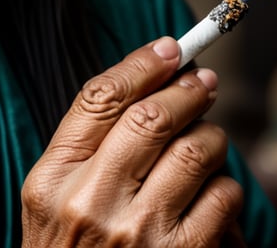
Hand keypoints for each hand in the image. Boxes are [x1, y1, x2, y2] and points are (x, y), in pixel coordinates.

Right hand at [21, 37, 243, 245]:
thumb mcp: (51, 198)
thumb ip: (86, 146)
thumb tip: (147, 84)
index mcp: (53, 178)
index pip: (101, 98)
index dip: (141, 64)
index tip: (168, 48)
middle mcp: (92, 203)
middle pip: (151, 117)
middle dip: (186, 89)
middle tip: (202, 80)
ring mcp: (138, 235)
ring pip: (194, 151)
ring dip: (210, 135)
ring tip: (207, 137)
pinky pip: (221, 197)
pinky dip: (226, 185)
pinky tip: (213, 188)